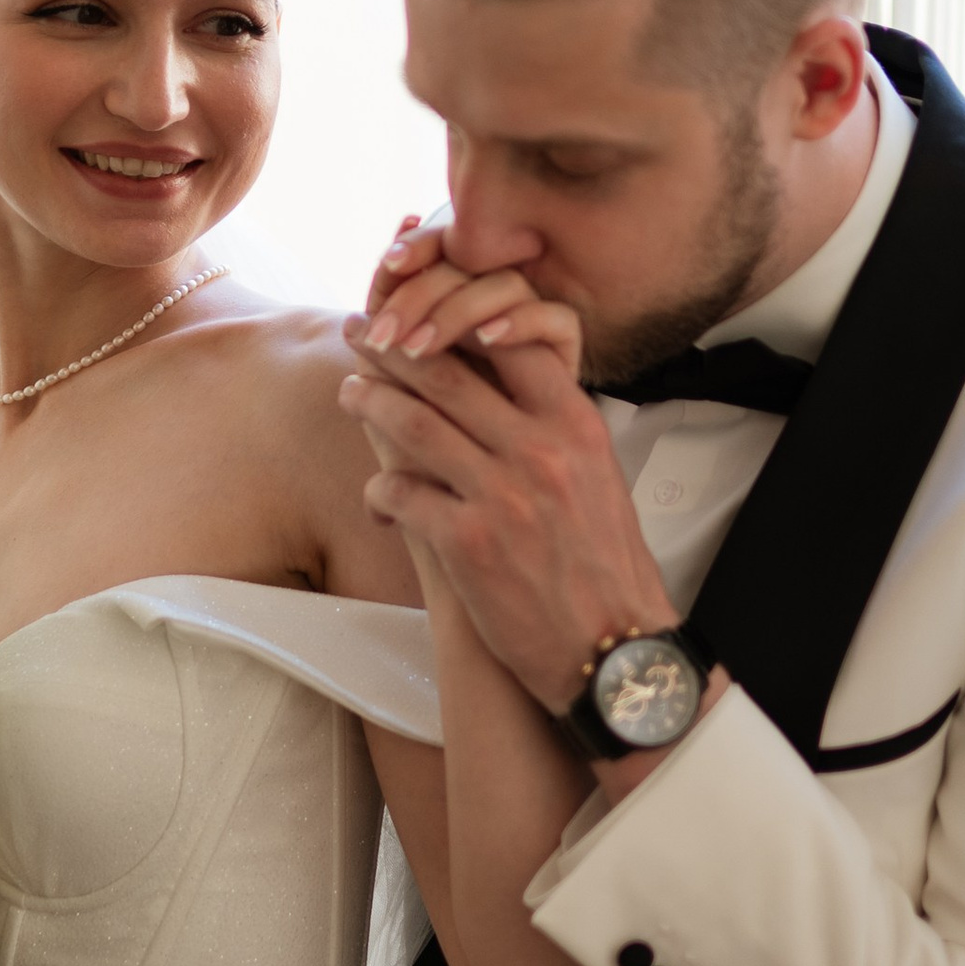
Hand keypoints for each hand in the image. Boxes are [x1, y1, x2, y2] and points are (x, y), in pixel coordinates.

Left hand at [339, 317, 675, 715]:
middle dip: (393, 348)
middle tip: (361, 333)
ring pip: (413, 423)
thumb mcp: (601, 478)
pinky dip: (380, 492)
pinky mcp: (466, 542)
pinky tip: (376, 498)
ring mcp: (501, 494)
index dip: (456, 318)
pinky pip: (401, 494)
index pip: (513, 340)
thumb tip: (511, 393)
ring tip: (351, 391)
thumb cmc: (607, 571)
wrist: (613, 651)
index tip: (425, 313)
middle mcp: (539, 450)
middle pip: (448, 373)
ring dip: (371, 401)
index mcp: (577, 426)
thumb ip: (557, 431)